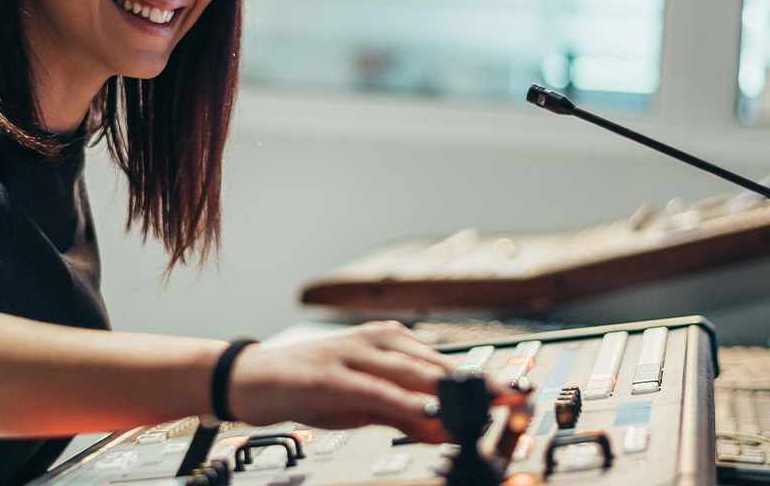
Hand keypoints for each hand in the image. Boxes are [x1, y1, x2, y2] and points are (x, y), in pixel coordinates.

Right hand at [224, 321, 528, 442]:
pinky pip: (378, 389)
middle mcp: (377, 341)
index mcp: (388, 341)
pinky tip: (428, 411)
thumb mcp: (364, 404)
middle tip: (516, 401)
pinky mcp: (332, 374)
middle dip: (480, 386)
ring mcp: (354, 354)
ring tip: (485, 407)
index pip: (445, 363)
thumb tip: (443, 430)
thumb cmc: (310, 387)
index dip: (483, 380)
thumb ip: (404, 414)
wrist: (252, 378)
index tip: (517, 393)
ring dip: (452, 393)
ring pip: (414, 373)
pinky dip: (406, 401)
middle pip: (439, 365)